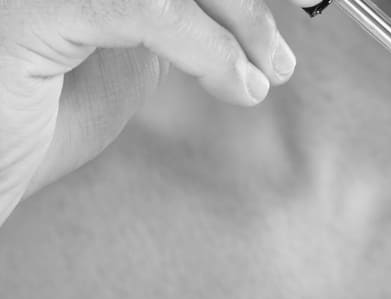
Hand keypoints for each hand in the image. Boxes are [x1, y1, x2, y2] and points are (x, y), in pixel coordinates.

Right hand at [0, 0, 313, 223]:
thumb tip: (232, 20)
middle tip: (280, 54)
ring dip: (240, 20)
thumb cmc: (26, 127)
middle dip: (245, 4)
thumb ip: (168, 24)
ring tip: (262, 72)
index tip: (296, 7)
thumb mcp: (117, 61)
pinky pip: (151, 8)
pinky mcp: (35, 5)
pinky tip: (233, 82)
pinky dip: (209, 46)